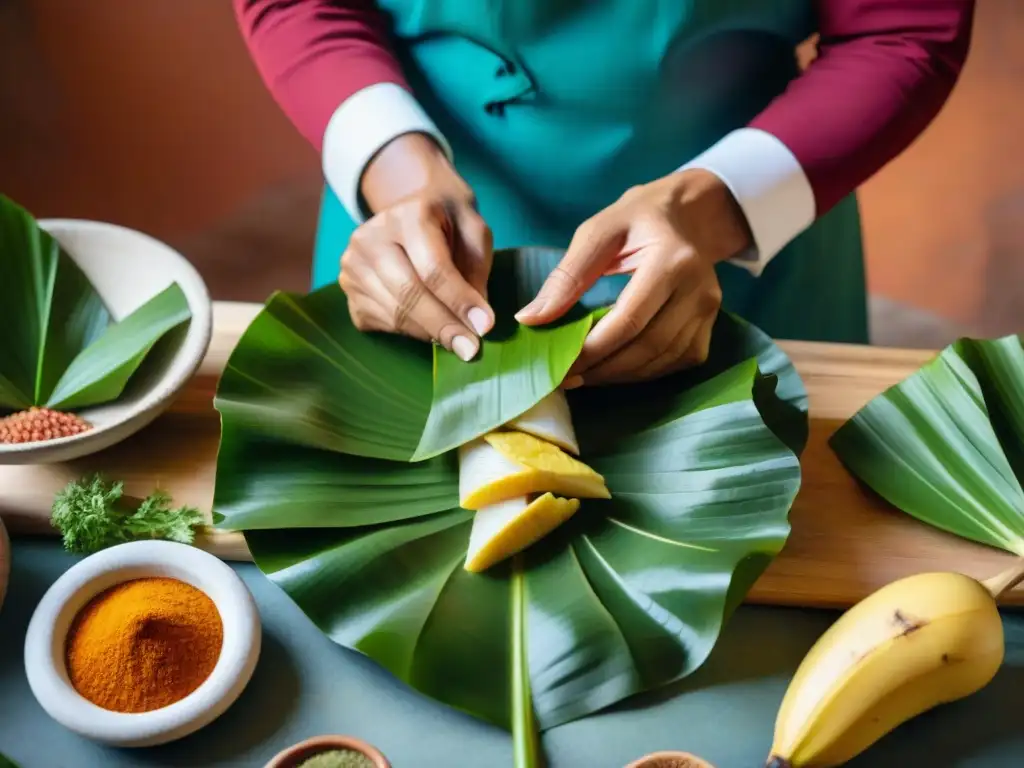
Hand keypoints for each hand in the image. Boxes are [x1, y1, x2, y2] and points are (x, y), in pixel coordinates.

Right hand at [340, 133, 493, 360]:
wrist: (412, 208)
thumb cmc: (449, 221)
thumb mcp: (474, 231)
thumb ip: (477, 270)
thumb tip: (474, 320)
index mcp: (407, 216)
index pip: (432, 268)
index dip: (459, 301)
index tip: (484, 327)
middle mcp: (370, 238)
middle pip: (408, 294)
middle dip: (444, 326)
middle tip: (471, 349)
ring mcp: (353, 265)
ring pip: (395, 314)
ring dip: (430, 333)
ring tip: (457, 338)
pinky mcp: (348, 290)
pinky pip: (382, 323)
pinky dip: (411, 332)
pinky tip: (430, 326)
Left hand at [515, 169, 752, 386]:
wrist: (690, 214)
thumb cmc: (638, 219)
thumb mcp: (598, 232)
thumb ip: (567, 277)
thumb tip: (530, 319)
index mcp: (671, 261)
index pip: (629, 321)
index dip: (592, 350)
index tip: (559, 365)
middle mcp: (699, 290)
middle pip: (647, 347)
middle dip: (603, 369)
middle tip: (567, 377)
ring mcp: (710, 310)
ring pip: (662, 361)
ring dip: (621, 376)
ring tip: (585, 375)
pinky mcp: (711, 325)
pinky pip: (677, 362)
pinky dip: (644, 372)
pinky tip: (617, 368)